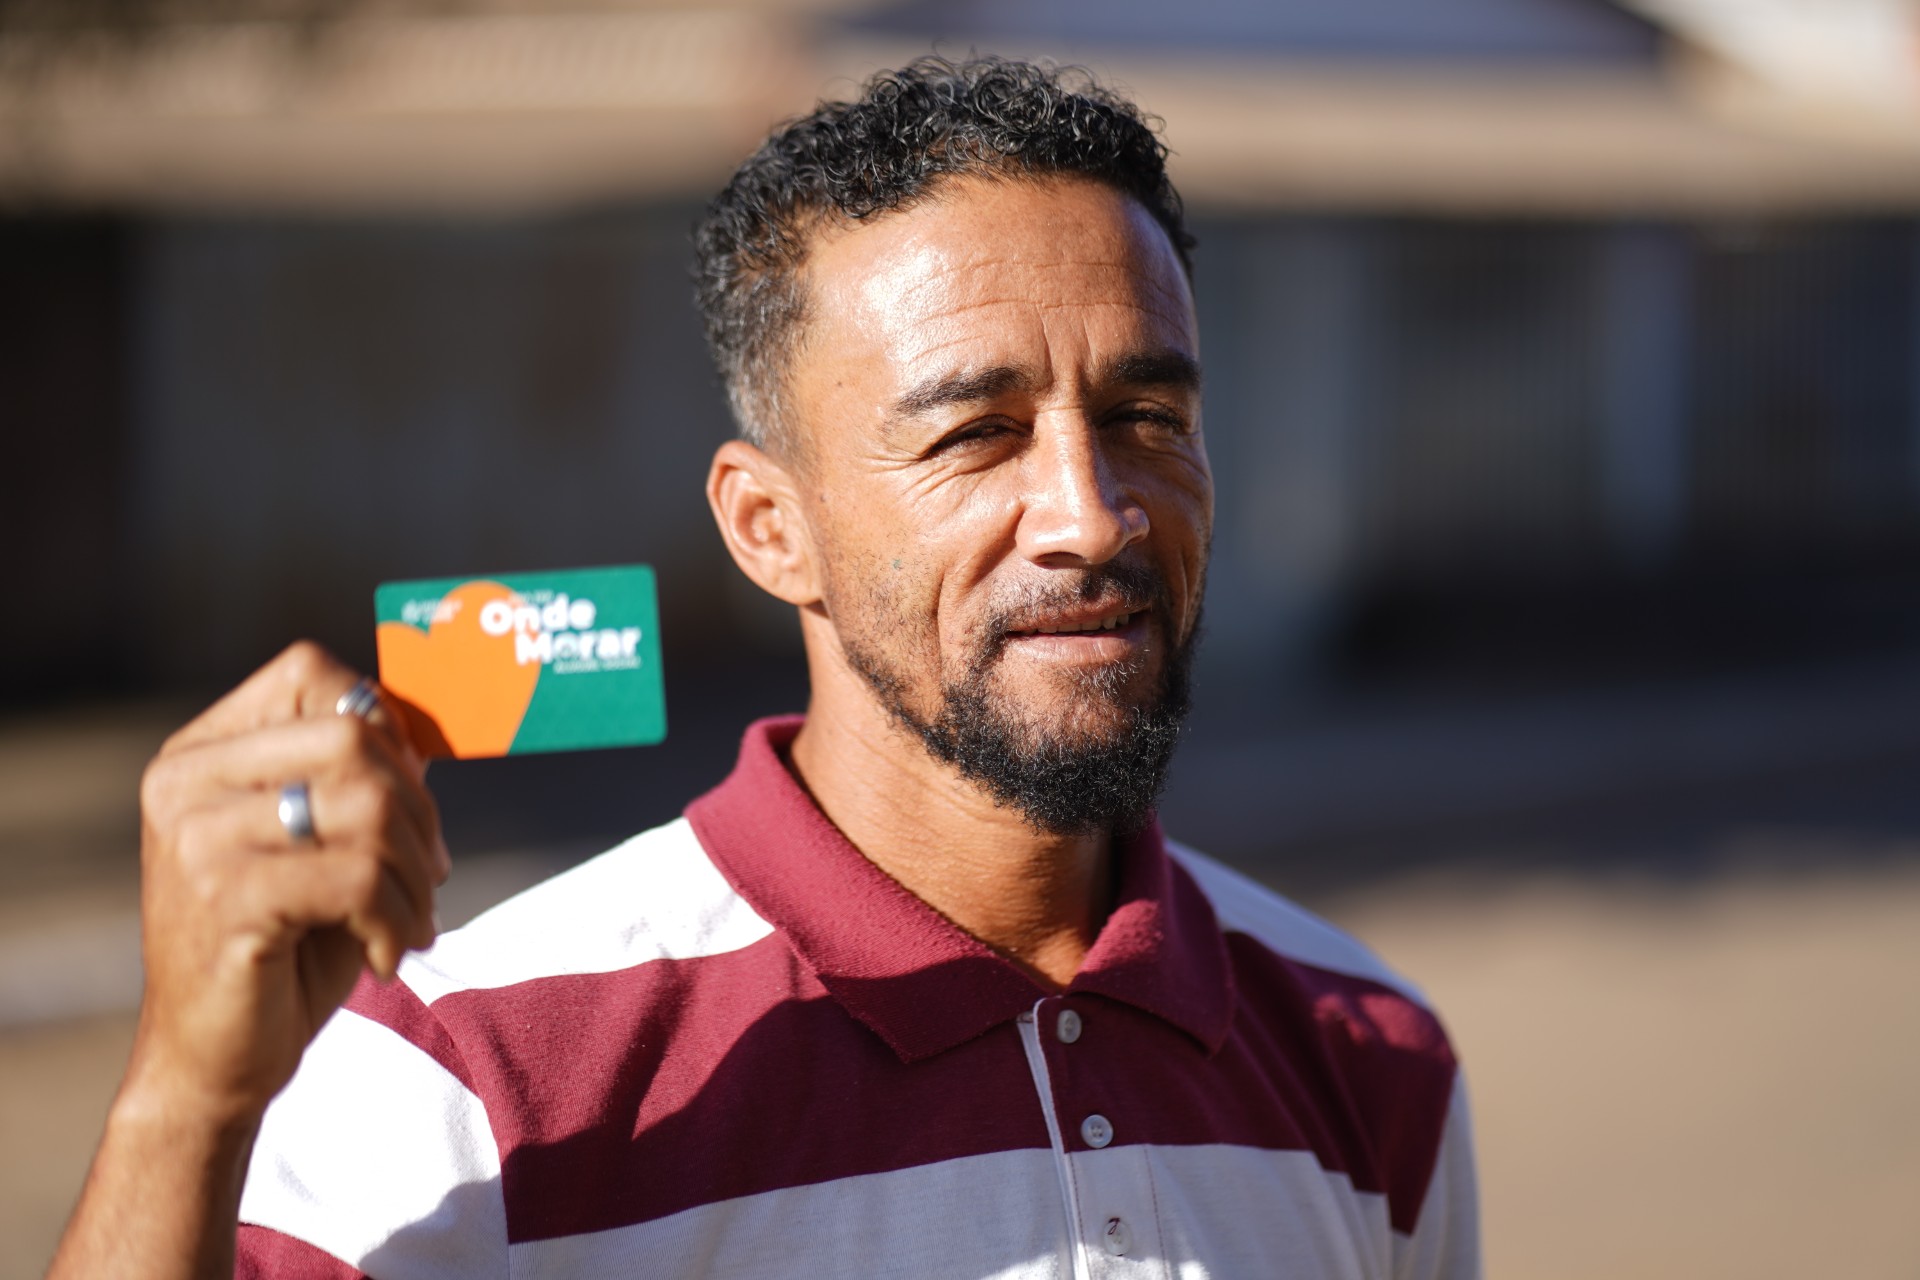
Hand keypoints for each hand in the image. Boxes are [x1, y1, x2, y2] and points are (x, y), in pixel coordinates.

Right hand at [125, 641, 450, 1125]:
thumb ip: (368, 778)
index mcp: (200, 754)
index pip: (314, 675)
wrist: (213, 1062)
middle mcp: (185, 781)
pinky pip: (359, 877)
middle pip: (354, 736)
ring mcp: (196, 837)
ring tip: (410, 923)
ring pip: (368, 806)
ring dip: (417, 876)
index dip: (387, 728)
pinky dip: (397, 919)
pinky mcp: (225, 896)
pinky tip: (388, 955)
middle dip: (419, 810)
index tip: (410, 803)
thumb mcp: (330, 847)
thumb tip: (433, 718)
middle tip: (429, 875)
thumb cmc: (286, 948)